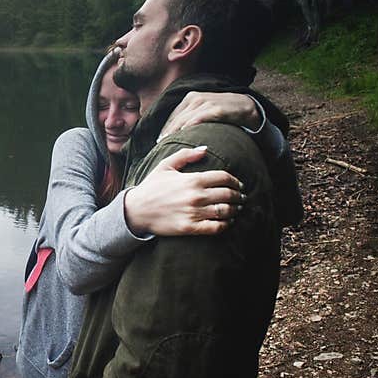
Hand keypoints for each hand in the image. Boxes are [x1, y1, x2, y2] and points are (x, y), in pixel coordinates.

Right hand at [123, 146, 244, 236]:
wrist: (136, 210)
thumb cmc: (151, 187)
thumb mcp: (165, 166)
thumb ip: (186, 155)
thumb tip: (205, 149)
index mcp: (193, 179)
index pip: (224, 178)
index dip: (235, 181)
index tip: (238, 184)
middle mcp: (196, 196)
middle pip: (228, 194)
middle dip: (238, 196)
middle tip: (241, 197)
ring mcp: (194, 212)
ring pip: (225, 211)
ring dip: (235, 210)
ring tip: (237, 209)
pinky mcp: (190, 227)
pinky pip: (216, 227)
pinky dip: (226, 224)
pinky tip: (227, 222)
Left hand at [159, 92, 261, 138]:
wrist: (246, 107)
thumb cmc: (223, 113)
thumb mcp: (204, 112)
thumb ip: (192, 119)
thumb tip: (178, 133)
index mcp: (190, 98)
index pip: (172, 116)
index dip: (164, 129)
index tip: (158, 142)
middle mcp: (194, 98)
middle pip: (175, 119)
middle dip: (167, 133)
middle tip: (159, 147)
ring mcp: (204, 102)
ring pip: (183, 120)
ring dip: (174, 132)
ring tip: (167, 145)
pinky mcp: (214, 109)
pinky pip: (197, 119)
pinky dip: (189, 127)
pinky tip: (183, 136)